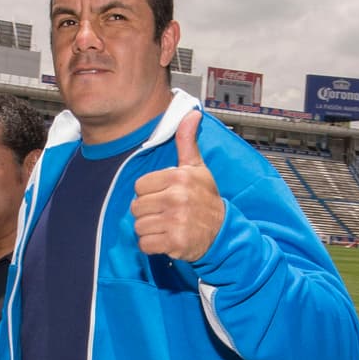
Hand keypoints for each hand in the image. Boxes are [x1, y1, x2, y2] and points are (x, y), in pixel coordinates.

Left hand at [131, 110, 223, 261]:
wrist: (222, 231)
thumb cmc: (205, 198)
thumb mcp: (197, 168)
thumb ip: (187, 142)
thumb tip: (191, 114)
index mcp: (179, 178)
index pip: (139, 186)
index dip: (148, 193)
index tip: (164, 195)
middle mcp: (177, 198)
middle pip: (136, 207)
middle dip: (147, 212)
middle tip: (166, 212)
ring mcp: (176, 221)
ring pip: (139, 226)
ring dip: (149, 229)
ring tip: (167, 225)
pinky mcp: (175, 242)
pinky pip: (145, 244)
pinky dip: (152, 245)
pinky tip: (166, 238)